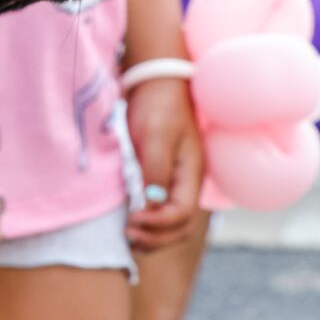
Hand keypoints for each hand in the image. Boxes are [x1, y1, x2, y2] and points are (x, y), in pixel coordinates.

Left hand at [124, 77, 204, 251]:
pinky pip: (161, 210)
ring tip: (128, 236)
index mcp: (191, 174)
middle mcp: (188, 182)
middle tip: (127, 235)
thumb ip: (155, 171)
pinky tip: (129, 222)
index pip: (181, 215)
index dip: (158, 225)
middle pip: (180, 226)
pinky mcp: (162, 177)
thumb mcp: (155, 136)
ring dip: (153, 235)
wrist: (156, 82)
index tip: (132, 220)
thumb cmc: (157, 106)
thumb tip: (152, 205)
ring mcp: (177, 181)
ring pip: (172, 223)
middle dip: (156, 237)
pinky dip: (148, 223)